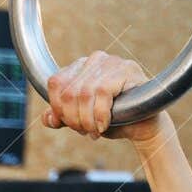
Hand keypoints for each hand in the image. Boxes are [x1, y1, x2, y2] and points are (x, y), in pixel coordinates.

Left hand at [39, 50, 165, 143]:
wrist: (143, 126)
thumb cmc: (113, 119)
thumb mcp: (81, 120)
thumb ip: (62, 117)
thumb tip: (47, 118)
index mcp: (79, 67)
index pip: (55, 83)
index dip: (58, 108)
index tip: (69, 124)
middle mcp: (94, 60)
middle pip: (68, 91)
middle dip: (73, 118)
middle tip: (84, 131)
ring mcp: (111, 62)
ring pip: (83, 94)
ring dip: (87, 120)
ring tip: (95, 131)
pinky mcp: (126, 70)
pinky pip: (102, 93)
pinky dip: (100, 115)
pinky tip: (105, 125)